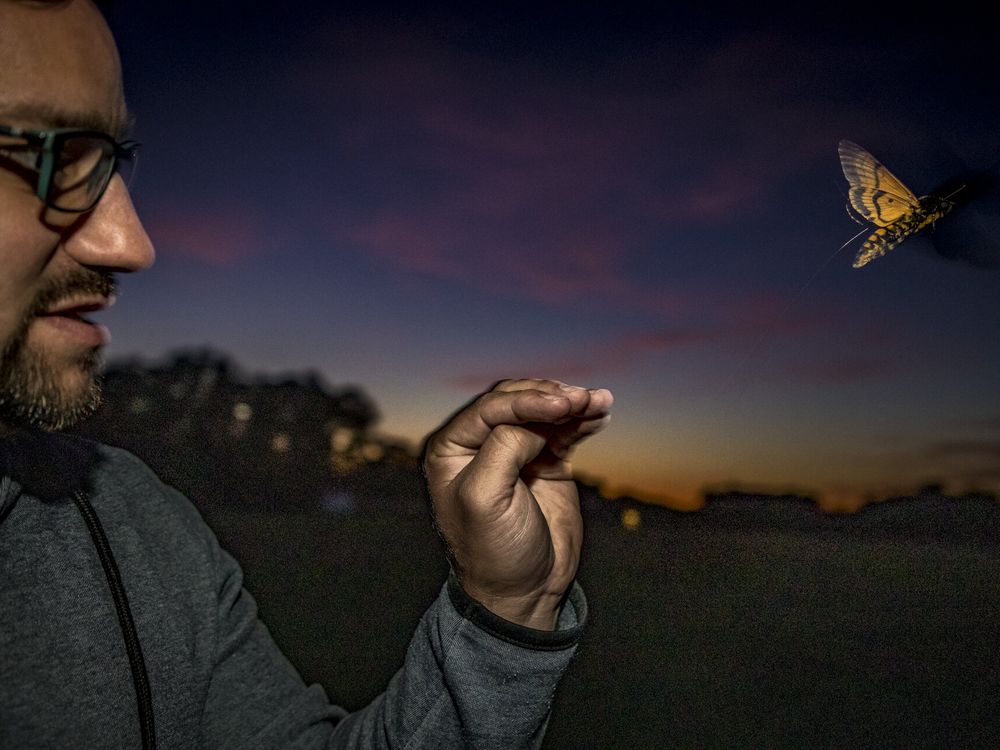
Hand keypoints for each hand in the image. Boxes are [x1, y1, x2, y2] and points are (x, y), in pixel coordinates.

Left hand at [422, 379, 613, 629]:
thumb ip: (503, 448)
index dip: (527, 401)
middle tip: (583, 399)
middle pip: (518, 401)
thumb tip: (534, 423)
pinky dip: (583, 420)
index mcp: (452, 449)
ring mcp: (515, 452)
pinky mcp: (545, 462)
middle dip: (552, 396)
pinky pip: (564, 431)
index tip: (561, 405)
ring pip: (545, 412)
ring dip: (574, 403)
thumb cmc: (492, 550)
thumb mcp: (484, 498)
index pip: (491, 408)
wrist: (524, 592)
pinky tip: (601, 412)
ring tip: (600, 400)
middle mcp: (480, 444)